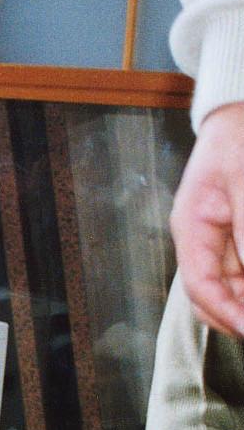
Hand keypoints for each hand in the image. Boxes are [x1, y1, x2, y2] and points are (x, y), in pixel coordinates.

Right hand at [171, 101, 243, 334]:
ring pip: (230, 286)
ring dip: (243, 300)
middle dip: (236, 315)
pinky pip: (240, 271)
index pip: (199, 284)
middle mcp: (200, 241)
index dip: (224, 312)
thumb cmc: (239, 139)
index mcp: (191, 228)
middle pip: (211, 294)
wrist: (240, 115)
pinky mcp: (237, 237)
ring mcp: (218, 241)